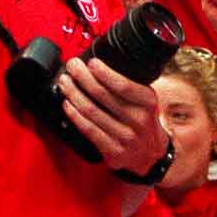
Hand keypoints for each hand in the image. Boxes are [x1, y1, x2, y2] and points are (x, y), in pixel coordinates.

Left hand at [57, 56, 167, 173]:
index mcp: (147, 102)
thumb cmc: (143, 122)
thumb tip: (98, 66)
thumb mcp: (145, 101)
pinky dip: (74, 115)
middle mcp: (138, 120)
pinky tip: (67, 104)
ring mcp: (125, 137)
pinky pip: (88, 129)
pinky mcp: (113, 151)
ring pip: (91, 112)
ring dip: (74, 94)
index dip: (104, 72)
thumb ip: (129, 86)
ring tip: (65, 82)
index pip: (123, 85)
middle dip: (82, 77)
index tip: (91, 62)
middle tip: (72, 66)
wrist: (150, 155)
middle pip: (102, 95)